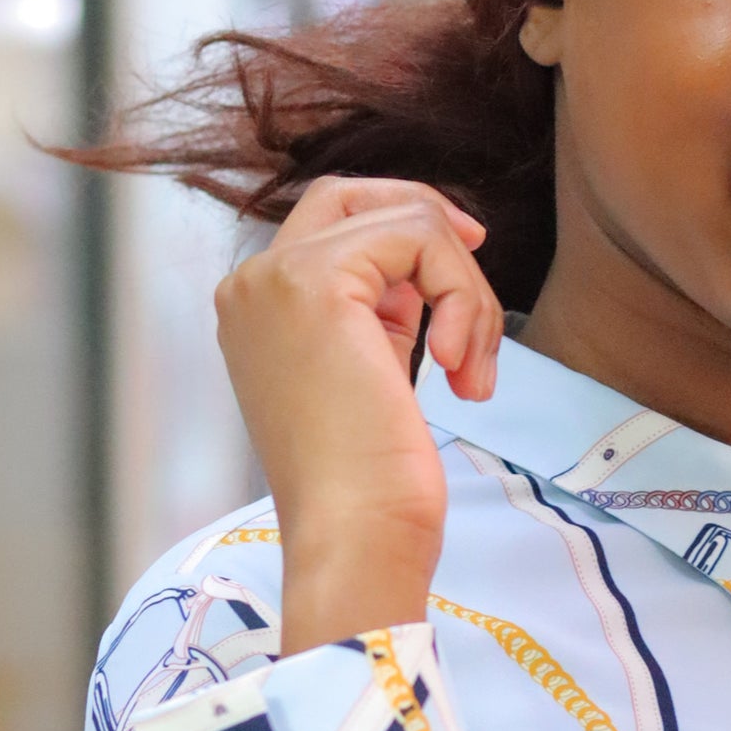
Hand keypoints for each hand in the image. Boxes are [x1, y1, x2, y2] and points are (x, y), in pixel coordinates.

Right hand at [213, 178, 503, 650]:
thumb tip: (430, 264)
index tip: (462, 268)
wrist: (354, 536)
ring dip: (465, 290)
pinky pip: (418, 236)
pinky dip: (461, 296)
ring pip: (404, 220)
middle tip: (478, 256)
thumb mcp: (371, 373)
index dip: (404, 230)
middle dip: (428, 218)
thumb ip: (381, 311)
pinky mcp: (314, 280)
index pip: (332, 225)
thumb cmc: (370, 484)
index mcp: (257, 311)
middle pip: (351, 194)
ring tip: (472, 369)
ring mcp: (274, 277)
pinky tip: (458, 368)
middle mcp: (251, 285)